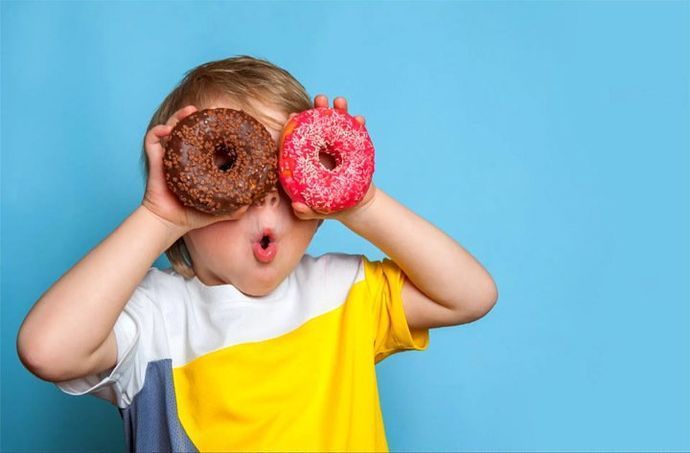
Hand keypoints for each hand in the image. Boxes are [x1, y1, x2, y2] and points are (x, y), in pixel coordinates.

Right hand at [141, 105, 248, 232]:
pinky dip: (157, 132)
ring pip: (173, 128)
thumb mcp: (220, 210)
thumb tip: (251, 203)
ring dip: (180, 117)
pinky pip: (152, 141)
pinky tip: (166, 130)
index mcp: (203, 163)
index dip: (218, 129)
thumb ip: (235, 208)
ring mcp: (171, 155)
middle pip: (192, 129)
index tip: (227, 121)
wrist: (169, 223)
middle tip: (210, 110)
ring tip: (190, 111)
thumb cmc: (193, 216)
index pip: (212, 141)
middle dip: (200, 117)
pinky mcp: (156, 159)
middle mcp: (187, 155)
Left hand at [286, 94, 377, 222]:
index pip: (298, 139)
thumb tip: (297, 206)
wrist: (356, 206)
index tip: (292, 116)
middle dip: (318, 110)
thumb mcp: (318, 209)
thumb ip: (307, 211)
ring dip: (339, 110)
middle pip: (318, 125)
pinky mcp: (353, 148)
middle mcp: (321, 148)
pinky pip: (355, 133)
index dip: (294, 127)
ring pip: (337, 124)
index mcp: (307, 159)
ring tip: (340, 102)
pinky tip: (360, 119)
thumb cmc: (331, 207)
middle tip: (320, 100)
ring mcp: (337, 146)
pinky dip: (358, 124)